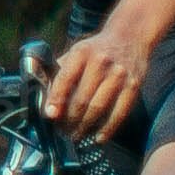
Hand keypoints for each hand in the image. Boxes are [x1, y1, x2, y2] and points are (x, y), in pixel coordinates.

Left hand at [41, 23, 154, 144]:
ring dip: (85, 127)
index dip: (56, 99)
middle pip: (81, 99)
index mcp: (82, 53)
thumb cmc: (95, 50)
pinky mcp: (133, 86)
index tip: (50, 115)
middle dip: (69, 119)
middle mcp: (101, 62)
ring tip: (75, 136)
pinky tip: (98, 138)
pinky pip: (119, 113)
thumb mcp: (75, 52)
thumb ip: (57, 71)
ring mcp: (119, 75)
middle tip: (62, 131)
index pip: (65, 79)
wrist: (130, 37)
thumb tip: (40, 95)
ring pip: (98, 108)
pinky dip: (108, 129)